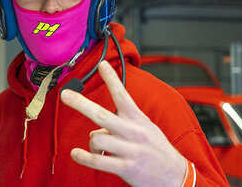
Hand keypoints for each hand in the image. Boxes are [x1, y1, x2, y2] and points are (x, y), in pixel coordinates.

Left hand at [60, 60, 185, 186]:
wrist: (176, 176)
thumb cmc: (157, 149)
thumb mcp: (146, 128)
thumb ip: (122, 124)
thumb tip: (97, 129)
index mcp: (138, 119)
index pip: (122, 95)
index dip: (112, 78)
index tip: (102, 64)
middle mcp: (132, 132)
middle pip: (101, 114)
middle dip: (80, 103)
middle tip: (65, 94)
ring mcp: (129, 150)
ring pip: (96, 138)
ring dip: (91, 142)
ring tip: (96, 147)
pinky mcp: (125, 168)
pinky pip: (98, 161)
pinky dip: (83, 157)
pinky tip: (75, 153)